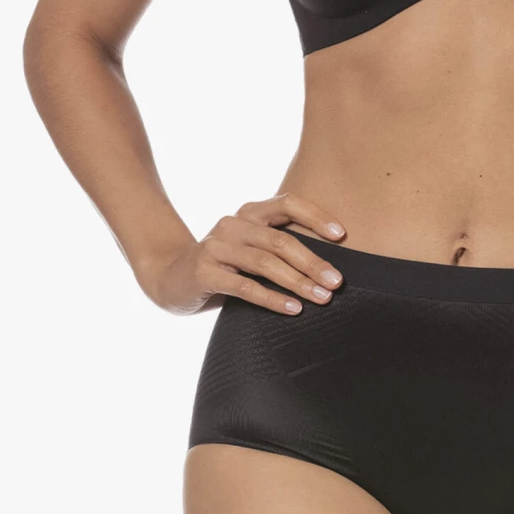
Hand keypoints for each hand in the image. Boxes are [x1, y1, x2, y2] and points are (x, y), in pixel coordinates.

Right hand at [138, 192, 348, 315]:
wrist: (172, 277)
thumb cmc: (226, 265)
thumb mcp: (252, 248)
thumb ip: (280, 247)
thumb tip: (332, 266)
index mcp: (250, 213)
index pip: (287, 203)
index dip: (316, 216)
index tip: (342, 236)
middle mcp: (233, 224)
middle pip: (280, 240)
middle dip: (313, 262)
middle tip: (337, 282)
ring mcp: (216, 247)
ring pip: (265, 263)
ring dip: (297, 282)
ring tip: (322, 298)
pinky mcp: (204, 272)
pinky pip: (244, 286)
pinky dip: (272, 299)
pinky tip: (293, 309)